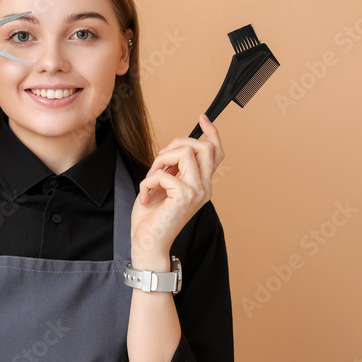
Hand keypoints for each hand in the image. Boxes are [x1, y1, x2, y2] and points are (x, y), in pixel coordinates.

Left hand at [130, 113, 224, 264]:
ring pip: (186, 152)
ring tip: (150, 178)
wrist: (147, 243)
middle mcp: (204, 187)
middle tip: (159, 159)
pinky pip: (165, 172)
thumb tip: (172, 150)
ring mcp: (197, 192)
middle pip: (203, 146)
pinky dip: (148, 181)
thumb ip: (173, 168)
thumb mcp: (163, 185)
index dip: (211, 133)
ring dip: (161, 161)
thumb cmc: (152, 218)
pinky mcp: (185, 196)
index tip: (202, 118)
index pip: (215, 153)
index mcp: (202, 184)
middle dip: (177, 143)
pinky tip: (146, 196)